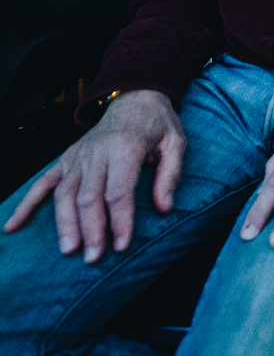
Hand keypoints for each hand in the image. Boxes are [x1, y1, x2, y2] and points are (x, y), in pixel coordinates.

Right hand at [3, 90, 183, 263]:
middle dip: (91, 229)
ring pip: (65, 193)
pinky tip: (13, 226)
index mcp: (125, 147)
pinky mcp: (65, 158)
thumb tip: (164, 208)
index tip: (121, 245)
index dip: (119, 221)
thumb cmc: (157, 123)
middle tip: (94, 258)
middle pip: (88, 197)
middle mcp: (96, 152)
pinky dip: (26, 204)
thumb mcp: (176, 143)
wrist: (134, 97)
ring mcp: (77, 156)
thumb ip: (170, 175)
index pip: (119, 191)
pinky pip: (42, 182)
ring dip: (65, 223)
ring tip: (69, 250)